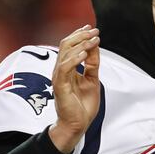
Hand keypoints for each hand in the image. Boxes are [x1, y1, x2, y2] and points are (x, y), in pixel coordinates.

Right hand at [49, 24, 100, 153]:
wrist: (77, 125)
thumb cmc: (82, 106)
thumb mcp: (92, 80)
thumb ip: (92, 64)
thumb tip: (95, 47)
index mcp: (66, 68)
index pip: (69, 46)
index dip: (79, 35)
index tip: (92, 28)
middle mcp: (60, 70)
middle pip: (66, 45)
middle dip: (81, 35)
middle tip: (95, 31)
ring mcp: (59, 77)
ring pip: (65, 53)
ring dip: (81, 44)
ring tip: (93, 39)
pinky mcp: (60, 86)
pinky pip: (65, 68)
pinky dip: (74, 59)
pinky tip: (85, 53)